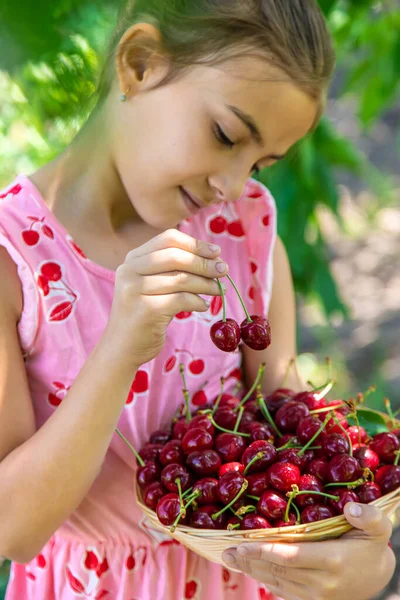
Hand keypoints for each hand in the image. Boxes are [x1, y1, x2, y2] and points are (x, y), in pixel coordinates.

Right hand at [103, 229, 227, 367]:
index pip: (168, 239)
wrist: (121, 348)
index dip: (195, 244)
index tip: (216, 252)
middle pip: (176, 256)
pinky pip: (181, 299)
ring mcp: (134, 289)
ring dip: (206, 284)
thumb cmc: (144, 315)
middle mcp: (129, 270)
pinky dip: (198, 301)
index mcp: (132, 259)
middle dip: (204, 263)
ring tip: (220, 290)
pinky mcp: (145, 309)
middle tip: (224, 271)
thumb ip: (173, 270)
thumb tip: (213, 259)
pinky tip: (204, 306)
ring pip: (181, 278)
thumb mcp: (153, 286)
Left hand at [222, 503, 395, 599]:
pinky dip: (265, 580)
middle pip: (277, 571)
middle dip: (250, 561)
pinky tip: (251, 569)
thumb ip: (369, 516)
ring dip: (252, 571)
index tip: (240, 544)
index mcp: (331, 560)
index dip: (263, 550)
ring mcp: (316, 596)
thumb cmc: (371, 545)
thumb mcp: (377, 527)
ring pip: (276, 582)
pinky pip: (283, 592)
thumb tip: (350, 508)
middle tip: (226, 551)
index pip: (289, 556)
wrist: (378, 577)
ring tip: (231, 558)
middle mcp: (321, 582)